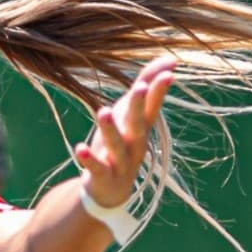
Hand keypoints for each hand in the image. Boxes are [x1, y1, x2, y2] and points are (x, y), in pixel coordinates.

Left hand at [75, 55, 175, 207]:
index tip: (169, 73)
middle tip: (139, 87)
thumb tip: (171, 60)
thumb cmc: (122, 144)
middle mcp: (135, 144)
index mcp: (141, 128)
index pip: (152, 107)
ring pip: (117, 146)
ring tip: (103, 112)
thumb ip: (147, 86)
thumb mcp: (132, 115)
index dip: (159, 91)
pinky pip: (97, 168)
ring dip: (111, 130)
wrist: (111, 192)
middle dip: (137, 106)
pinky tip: (79, 148)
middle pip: (137, 124)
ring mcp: (120, 163)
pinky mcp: (103, 177)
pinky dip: (89, 160)